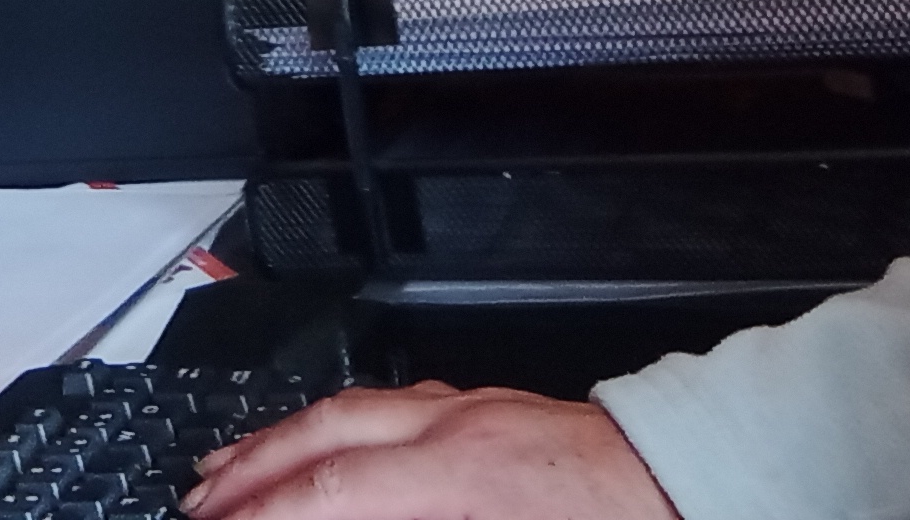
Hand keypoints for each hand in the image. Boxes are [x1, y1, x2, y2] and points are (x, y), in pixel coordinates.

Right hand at [182, 384, 678, 519]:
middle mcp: (464, 427)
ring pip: (353, 406)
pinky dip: (339, 421)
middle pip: (326, 433)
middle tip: (196, 500)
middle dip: (250, 468)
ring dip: (283, 436)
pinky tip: (324, 438)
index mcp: (468, 476)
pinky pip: (393, 401)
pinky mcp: (500, 409)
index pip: (330, 493)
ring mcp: (481, 408)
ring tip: (230, 464)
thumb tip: (336, 515)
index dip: (263, 515)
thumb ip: (409, 519)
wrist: (713, 482)